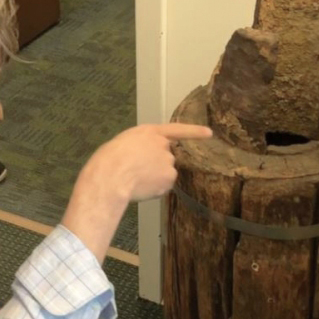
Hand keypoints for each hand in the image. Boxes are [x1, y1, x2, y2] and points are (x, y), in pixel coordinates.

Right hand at [80, 123, 212, 202]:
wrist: (111, 176)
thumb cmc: (108, 159)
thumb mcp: (123, 143)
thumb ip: (139, 146)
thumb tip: (142, 159)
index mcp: (149, 132)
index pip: (176, 129)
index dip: (193, 132)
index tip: (209, 133)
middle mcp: (163, 146)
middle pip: (165, 157)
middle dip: (156, 164)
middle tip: (136, 171)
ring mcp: (168, 163)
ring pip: (165, 173)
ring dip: (155, 177)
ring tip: (136, 181)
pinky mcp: (169, 179)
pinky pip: (163, 186)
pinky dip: (155, 189)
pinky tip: (141, 188)